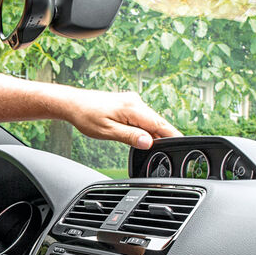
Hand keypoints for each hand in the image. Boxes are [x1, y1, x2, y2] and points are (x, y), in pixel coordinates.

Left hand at [65, 90, 180, 148]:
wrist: (73, 103)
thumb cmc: (86, 116)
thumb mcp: (107, 131)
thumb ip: (130, 137)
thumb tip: (148, 142)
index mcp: (133, 108)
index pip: (160, 124)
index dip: (172, 136)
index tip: (183, 145)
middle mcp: (136, 102)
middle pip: (158, 122)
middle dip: (164, 137)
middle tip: (170, 153)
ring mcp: (132, 101)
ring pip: (151, 120)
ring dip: (154, 133)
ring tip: (156, 148)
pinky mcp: (128, 104)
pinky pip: (143, 117)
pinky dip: (146, 128)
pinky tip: (143, 137)